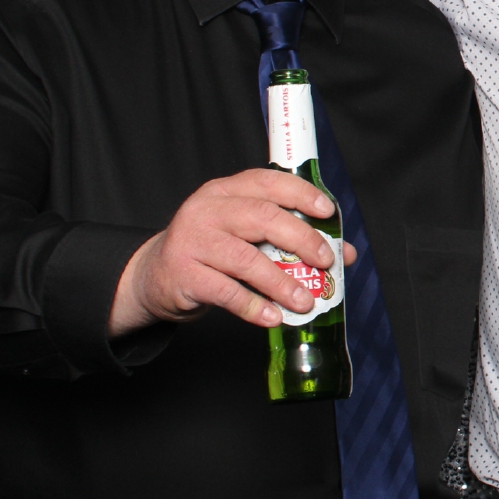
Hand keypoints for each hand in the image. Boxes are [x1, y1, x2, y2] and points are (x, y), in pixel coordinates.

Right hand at [107, 168, 358, 337]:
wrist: (155, 276)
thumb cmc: (212, 251)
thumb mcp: (246, 234)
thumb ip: (290, 238)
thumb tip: (343, 253)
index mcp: (227, 191)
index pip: (268, 182)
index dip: (301, 194)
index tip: (327, 212)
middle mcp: (208, 210)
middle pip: (262, 217)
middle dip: (301, 239)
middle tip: (326, 261)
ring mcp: (193, 241)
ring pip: (246, 259)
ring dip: (282, 283)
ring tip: (306, 301)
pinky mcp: (184, 274)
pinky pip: (226, 292)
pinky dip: (254, 306)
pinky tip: (274, 317)